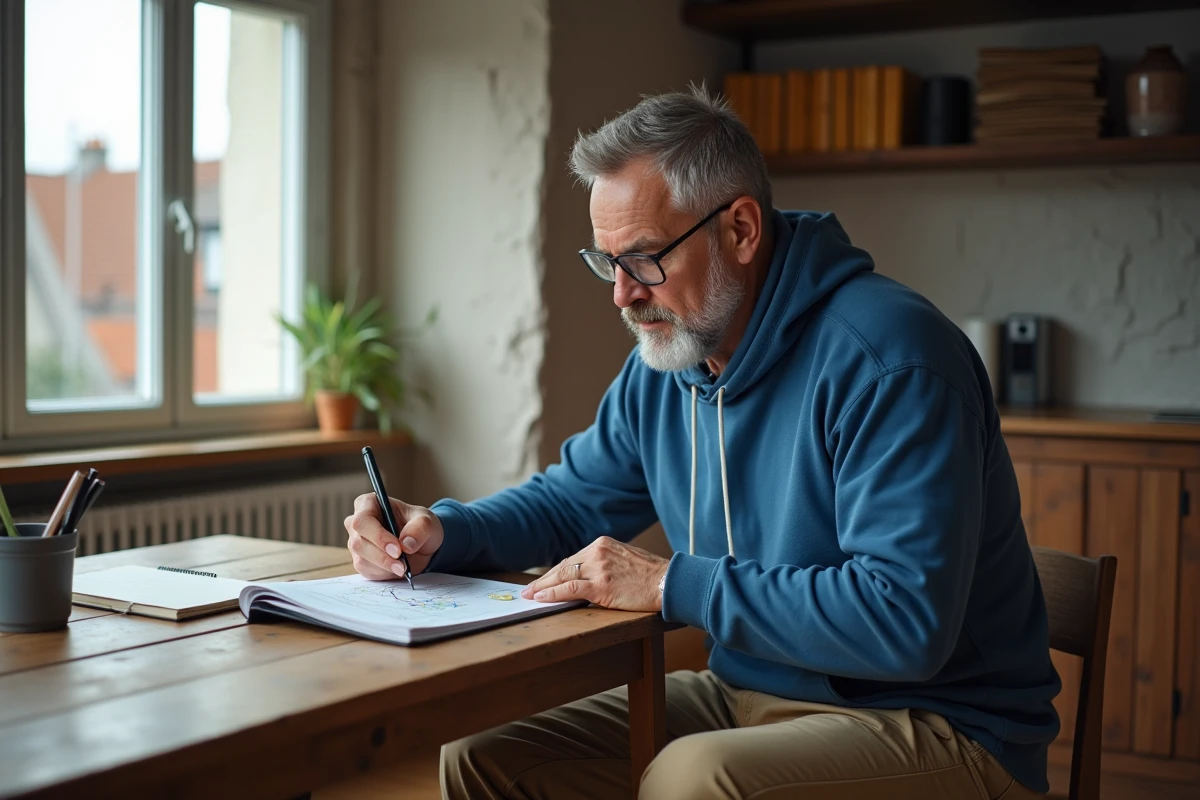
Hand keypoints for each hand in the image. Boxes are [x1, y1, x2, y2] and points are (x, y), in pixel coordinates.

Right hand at [344, 494, 443, 580]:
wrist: (422, 543)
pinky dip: (384, 574)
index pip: (362, 521)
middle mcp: (357, 523)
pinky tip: (397, 569)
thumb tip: (406, 544)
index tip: (397, 549)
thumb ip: (419, 529)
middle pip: (359, 543)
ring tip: (404, 567)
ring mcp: (357, 543)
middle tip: (402, 565)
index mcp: (368, 504)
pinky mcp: (361, 561)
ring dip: (384, 567)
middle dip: (382, 556)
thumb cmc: (420, 525)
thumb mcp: (427, 522)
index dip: (378, 536)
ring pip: (362, 560)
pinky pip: (367, 571)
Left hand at [520, 536, 668, 611]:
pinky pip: (570, 590)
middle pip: (563, 566)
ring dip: (543, 588)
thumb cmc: (652, 574)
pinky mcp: (601, 586)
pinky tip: (541, 599)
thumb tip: (588, 576)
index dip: (555, 572)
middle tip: (528, 589)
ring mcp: (599, 568)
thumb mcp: (625, 558)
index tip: (543, 580)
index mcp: (603, 544)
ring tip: (530, 596)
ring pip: (563, 577)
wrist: (669, 581)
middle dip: (544, 580)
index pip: (572, 559)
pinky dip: (553, 595)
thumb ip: (606, 563)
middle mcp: (598, 552)